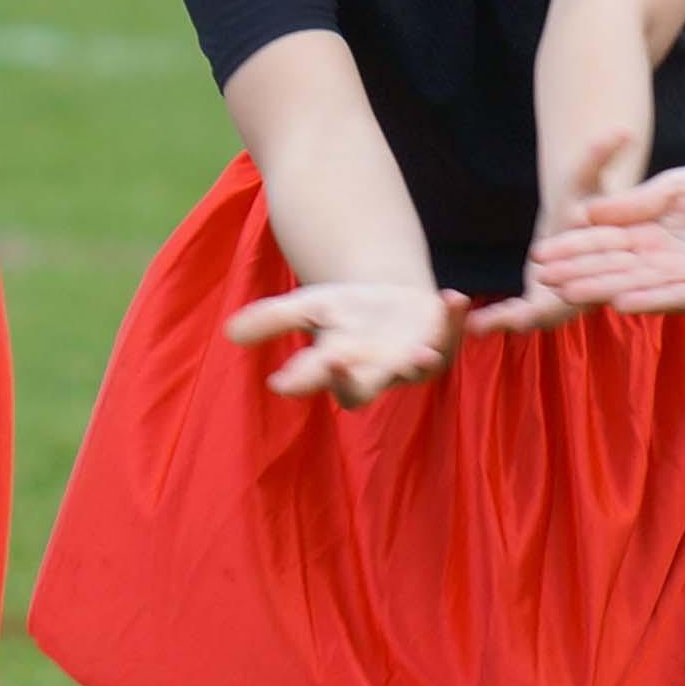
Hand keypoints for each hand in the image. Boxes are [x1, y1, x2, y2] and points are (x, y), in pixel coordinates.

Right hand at [225, 279, 456, 403]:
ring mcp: (410, 361)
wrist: (392, 302)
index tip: (283, 381)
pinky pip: (451, 336)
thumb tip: (230, 332)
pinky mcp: (442, 344)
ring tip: (421, 350)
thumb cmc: (345, 312)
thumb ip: (272, 319)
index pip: (318, 380)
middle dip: (355, 381)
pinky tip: (453, 296)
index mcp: (338, 367)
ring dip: (421, 359)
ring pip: (417, 369)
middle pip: (363, 389)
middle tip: (345, 366)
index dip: (304, 379)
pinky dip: (454, 319)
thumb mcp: (308, 307)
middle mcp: (375, 372)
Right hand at [534, 161, 684, 313]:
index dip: (572, 250)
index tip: (540, 255)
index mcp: (648, 234)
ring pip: (635, 285)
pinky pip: (675, 296)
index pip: (603, 243)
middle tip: (541, 280)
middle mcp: (661, 260)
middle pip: (612, 268)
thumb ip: (635, 203)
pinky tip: (621, 302)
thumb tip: (587, 213)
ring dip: (601, 289)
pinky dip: (648, 300)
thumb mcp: (673, 189)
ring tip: (568, 294)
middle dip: (577, 273)